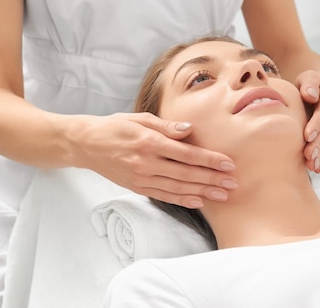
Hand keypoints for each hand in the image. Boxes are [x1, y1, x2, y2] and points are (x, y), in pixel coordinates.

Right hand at [68, 112, 237, 207]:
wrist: (86, 144)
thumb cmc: (115, 127)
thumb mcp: (140, 118)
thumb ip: (166, 126)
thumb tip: (189, 130)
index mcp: (149, 143)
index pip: (187, 154)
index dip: (209, 160)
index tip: (228, 163)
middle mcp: (147, 163)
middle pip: (186, 174)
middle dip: (212, 179)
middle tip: (233, 183)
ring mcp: (142, 178)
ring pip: (178, 188)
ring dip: (203, 192)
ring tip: (223, 194)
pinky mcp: (138, 188)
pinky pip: (165, 196)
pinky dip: (183, 200)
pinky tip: (199, 201)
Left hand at [296, 70, 319, 172]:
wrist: (313, 89)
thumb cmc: (307, 83)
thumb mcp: (307, 77)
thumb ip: (309, 83)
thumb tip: (311, 94)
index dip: (317, 123)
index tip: (307, 135)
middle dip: (318, 143)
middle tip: (308, 154)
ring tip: (310, 164)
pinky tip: (315, 167)